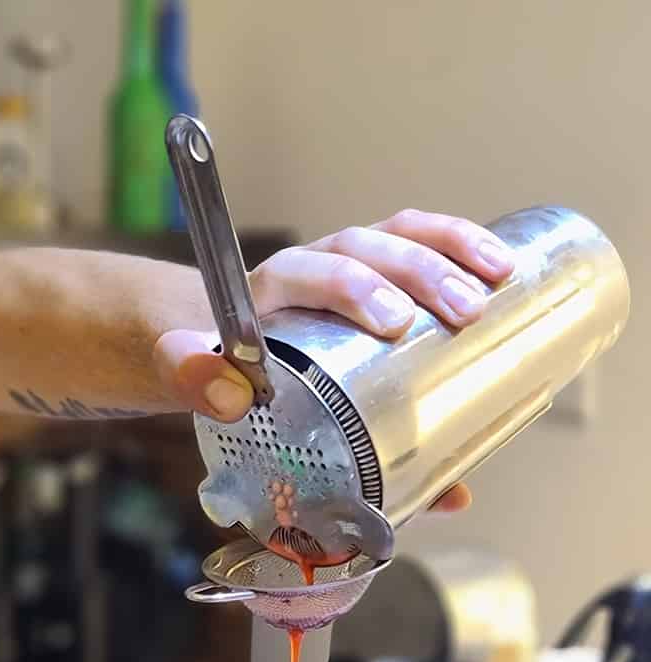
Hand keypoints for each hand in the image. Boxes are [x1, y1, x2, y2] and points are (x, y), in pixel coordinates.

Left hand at [154, 209, 515, 512]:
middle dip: (419, 272)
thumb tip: (230, 399)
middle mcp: (311, 265)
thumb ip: (197, 385)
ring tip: (499, 279)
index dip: (352, 288)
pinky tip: (503, 268)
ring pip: (400, 235)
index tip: (394, 322)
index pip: (308, 269)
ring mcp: (350, 265)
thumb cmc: (216, 365)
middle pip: (366, 247)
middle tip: (464, 312)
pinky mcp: (380, 276)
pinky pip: (420, 244)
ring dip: (452, 250)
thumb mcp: (187, 372)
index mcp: (267, 290)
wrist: (215, 344)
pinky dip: (460, 250)